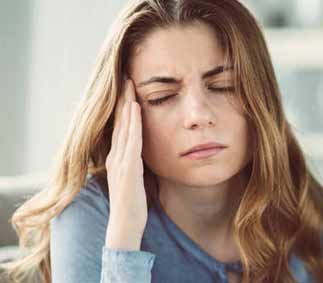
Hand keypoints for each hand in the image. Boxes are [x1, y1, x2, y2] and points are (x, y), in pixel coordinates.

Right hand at [104, 78, 146, 250]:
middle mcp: (116, 156)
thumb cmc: (133, 205)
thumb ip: (136, 164)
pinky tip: (136, 108)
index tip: (129, 89)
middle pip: (120, 122)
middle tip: (127, 78)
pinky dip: (133, 123)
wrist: (125, 225)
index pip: (120, 128)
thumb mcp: (135, 179)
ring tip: (130, 84)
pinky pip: (131, 140)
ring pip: (124, 127)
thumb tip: (144, 153)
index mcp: (117, 159)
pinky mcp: (128, 168)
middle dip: (124, 99)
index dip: (124, 108)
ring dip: (127, 104)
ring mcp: (120, 161)